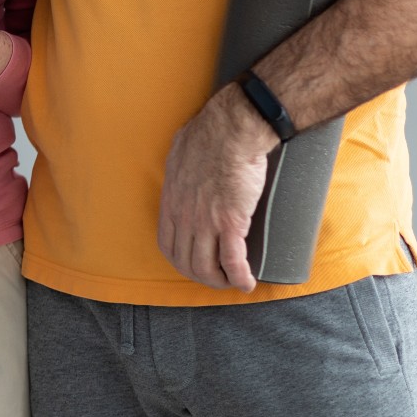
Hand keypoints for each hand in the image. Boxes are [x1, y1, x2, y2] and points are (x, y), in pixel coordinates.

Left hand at [156, 84, 277, 290]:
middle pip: (186, 262)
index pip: (168, 246)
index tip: (196, 264)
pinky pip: (233, 262)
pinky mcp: (230, 223)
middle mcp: (183, 217)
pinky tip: (248, 283)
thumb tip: (184, 172)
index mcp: (171, 203)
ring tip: (234, 282)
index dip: (182, 261)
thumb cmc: (207, 137)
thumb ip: (179, 171)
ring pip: (207, 267)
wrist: (230, 133)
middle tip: (219, 278)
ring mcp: (205, 222)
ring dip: (221, 281)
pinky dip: (240, 277)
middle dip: (203, 277)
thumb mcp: (178, 156)